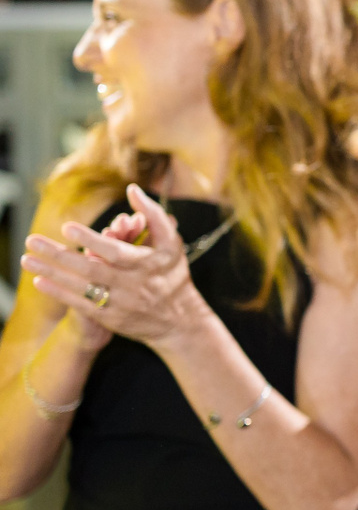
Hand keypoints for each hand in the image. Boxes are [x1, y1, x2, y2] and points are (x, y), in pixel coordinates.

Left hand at [20, 185, 211, 346]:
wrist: (179, 321)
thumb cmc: (173, 274)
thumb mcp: (172, 243)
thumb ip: (153, 214)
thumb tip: (131, 189)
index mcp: (147, 264)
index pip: (115, 251)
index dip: (91, 240)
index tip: (67, 228)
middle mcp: (132, 285)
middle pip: (91, 269)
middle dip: (59, 255)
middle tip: (32, 241)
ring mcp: (120, 303)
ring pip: (81, 287)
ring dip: (51, 273)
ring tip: (27, 259)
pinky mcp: (110, 319)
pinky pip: (79, 304)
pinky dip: (58, 293)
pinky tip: (39, 281)